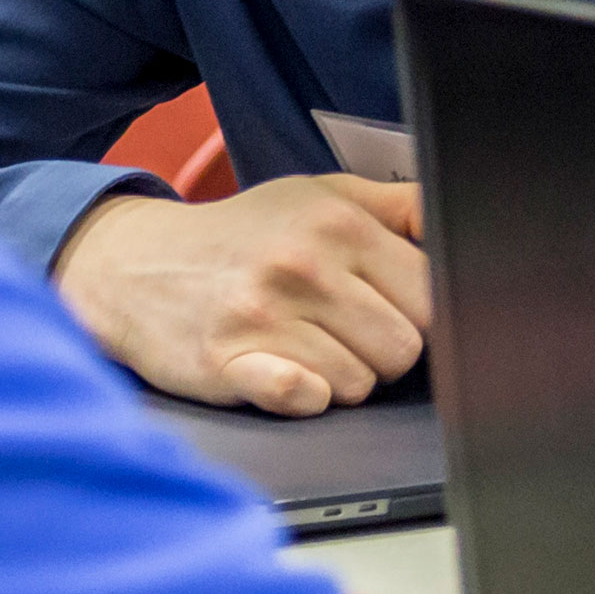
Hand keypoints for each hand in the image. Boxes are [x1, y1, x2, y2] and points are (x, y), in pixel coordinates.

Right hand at [56, 173, 428, 413]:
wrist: (132, 265)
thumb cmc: (240, 236)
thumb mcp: (318, 195)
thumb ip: (397, 206)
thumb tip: (462, 215)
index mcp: (338, 223)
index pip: (432, 297)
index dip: (418, 315)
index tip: (387, 310)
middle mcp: (303, 265)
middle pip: (403, 350)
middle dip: (381, 352)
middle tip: (339, 331)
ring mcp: (264, 316)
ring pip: (358, 385)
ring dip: (339, 378)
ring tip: (300, 345)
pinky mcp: (228, 363)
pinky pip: (304, 398)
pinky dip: (303, 395)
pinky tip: (284, 372)